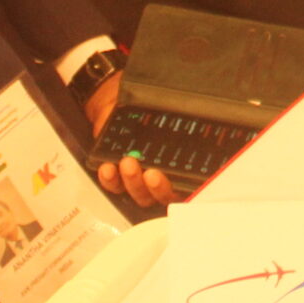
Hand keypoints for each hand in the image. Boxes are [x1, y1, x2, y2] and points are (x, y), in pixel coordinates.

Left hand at [84, 74, 176, 207]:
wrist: (116, 107)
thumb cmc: (146, 113)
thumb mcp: (164, 114)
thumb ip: (178, 119)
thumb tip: (196, 111)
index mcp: (180, 167)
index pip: (189, 185)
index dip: (187, 187)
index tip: (182, 180)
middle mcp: (162, 181)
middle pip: (164, 195)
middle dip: (158, 187)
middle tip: (152, 174)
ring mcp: (139, 182)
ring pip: (140, 194)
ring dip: (133, 181)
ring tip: (128, 163)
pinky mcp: (117, 180)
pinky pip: (114, 186)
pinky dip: (110, 179)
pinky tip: (107, 168)